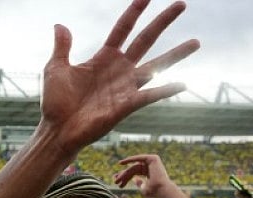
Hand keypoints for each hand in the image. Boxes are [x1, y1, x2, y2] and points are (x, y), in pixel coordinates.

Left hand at [38, 1, 197, 151]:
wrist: (57, 130)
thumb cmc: (56, 102)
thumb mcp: (55, 69)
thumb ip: (62, 47)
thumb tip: (60, 25)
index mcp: (103, 58)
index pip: (123, 29)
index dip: (134, 12)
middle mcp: (119, 69)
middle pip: (146, 39)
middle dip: (163, 22)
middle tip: (182, 4)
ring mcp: (125, 86)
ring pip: (156, 65)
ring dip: (176, 54)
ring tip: (197, 42)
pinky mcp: (126, 105)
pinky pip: (150, 95)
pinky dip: (165, 90)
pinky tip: (181, 83)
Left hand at [114, 154, 173, 197]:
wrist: (161, 190)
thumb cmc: (154, 192)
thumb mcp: (143, 188)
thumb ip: (139, 183)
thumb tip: (135, 179)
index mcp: (149, 173)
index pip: (134, 173)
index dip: (125, 177)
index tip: (116, 183)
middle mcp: (151, 167)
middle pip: (133, 170)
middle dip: (123, 175)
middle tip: (115, 182)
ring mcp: (153, 162)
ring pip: (134, 166)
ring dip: (125, 173)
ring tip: (117, 179)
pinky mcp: (153, 158)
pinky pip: (139, 158)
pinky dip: (130, 159)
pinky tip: (121, 163)